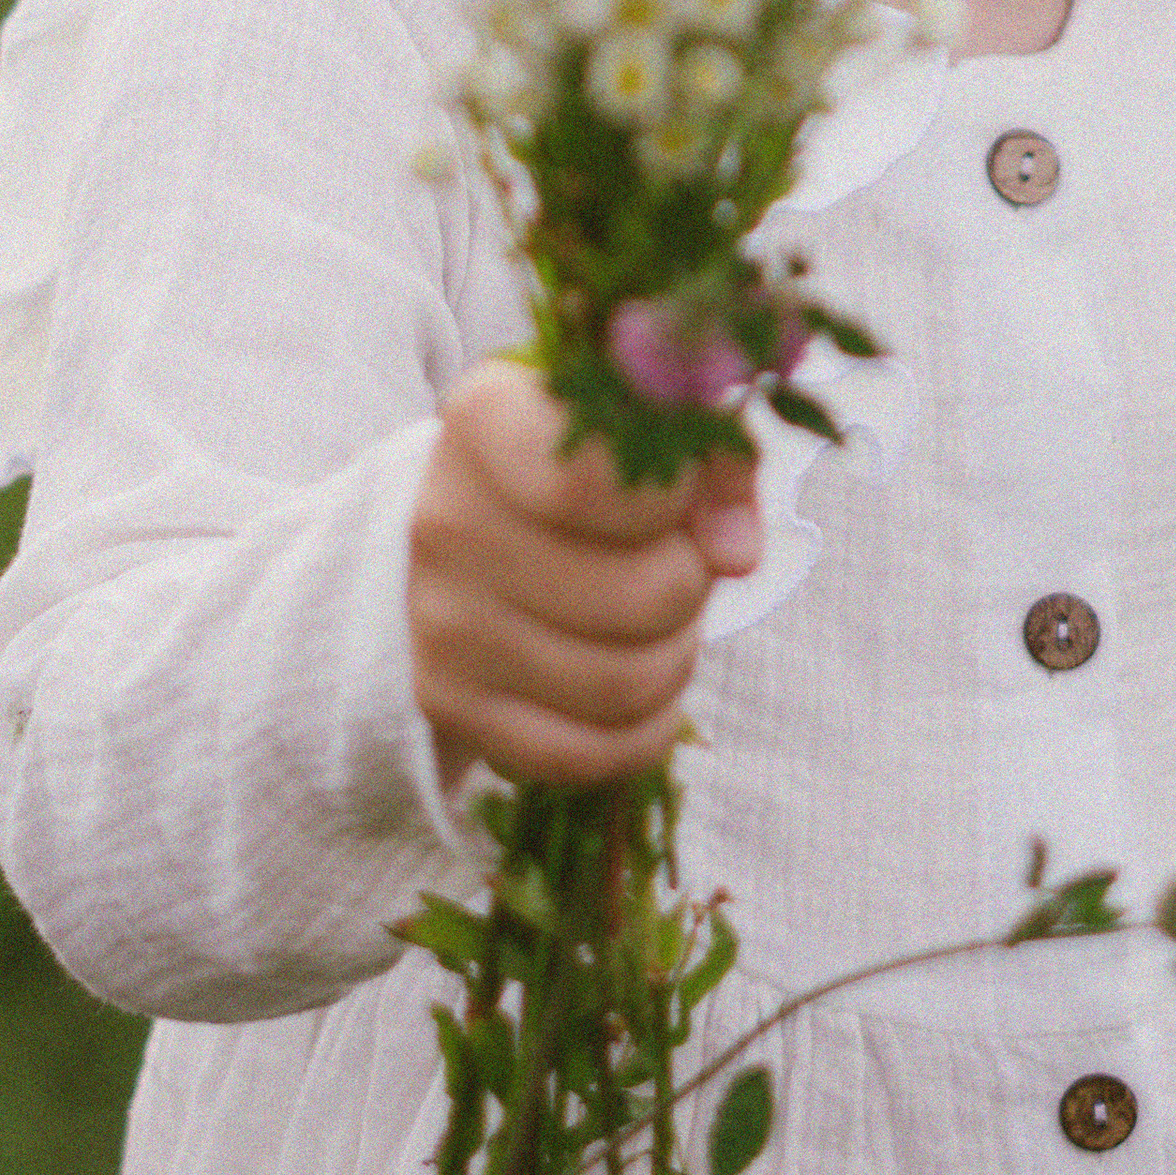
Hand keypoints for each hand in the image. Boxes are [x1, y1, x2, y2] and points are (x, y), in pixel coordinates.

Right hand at [408, 357, 762, 791]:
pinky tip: (641, 688)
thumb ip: (713, 461)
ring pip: (623, 683)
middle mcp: (447, 518)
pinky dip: (643, 729)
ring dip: (674, 656)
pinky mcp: (448, 702)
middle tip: (680, 566)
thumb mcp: (649, 430)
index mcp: (488, 420)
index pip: (596, 484)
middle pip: (639, 597)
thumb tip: (735, 554)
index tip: (678, 494)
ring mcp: (440, 619)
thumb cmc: (587, 469)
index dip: (672, 500)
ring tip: (659, 622)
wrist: (481, 529)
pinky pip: (586, 754)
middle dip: (691, 588)